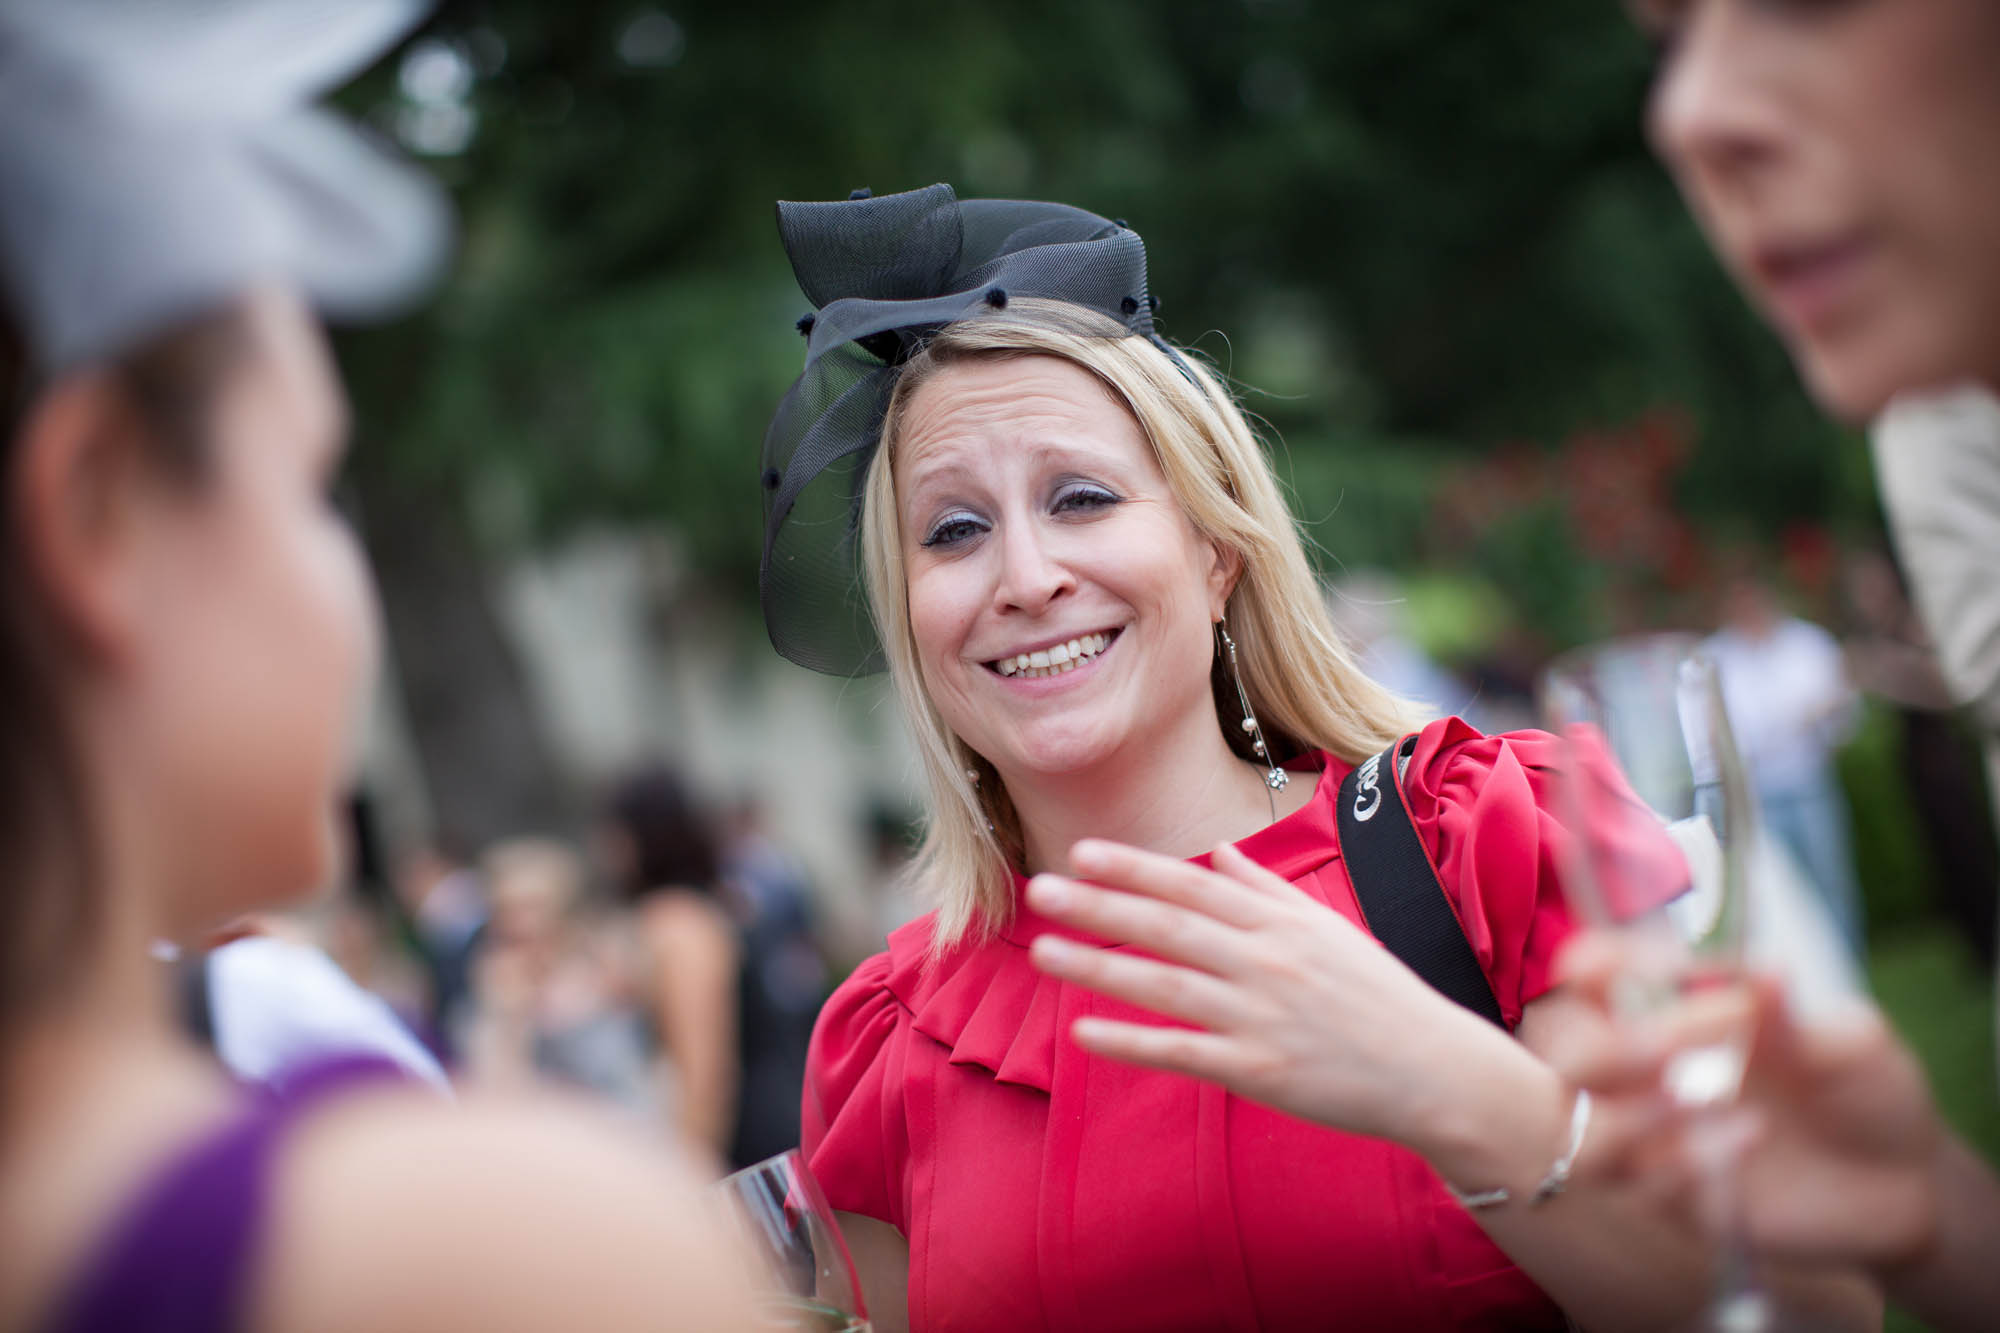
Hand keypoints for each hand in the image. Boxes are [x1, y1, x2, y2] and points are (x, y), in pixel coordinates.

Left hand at [1024, 838, 1519, 1153]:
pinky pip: (1183, 1052)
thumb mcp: (1327, 928)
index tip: (1082, 851)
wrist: (1436, 1069)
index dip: (1135, 867)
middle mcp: (1266, 961)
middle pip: (1169, 926)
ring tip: (1042, 952)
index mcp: (1281, 924)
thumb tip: (1215, 851)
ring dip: (1099, 966)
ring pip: (1165, 984)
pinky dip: (1132, 1042)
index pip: (1192, 887)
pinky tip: (1084, 1032)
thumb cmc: (1379, 996)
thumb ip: (1265, 889)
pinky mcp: (1260, 1070)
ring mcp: (1260, 1016)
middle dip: (1100, 905)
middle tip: (1039, 888)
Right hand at [1551, 929, 1944, 1269]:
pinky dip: (1679, 1162)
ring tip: (1700, 1100)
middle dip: (1612, 1047)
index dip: (1591, 969)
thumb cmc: (1868, 1089)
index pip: (1596, 983)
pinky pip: (1638, 1186)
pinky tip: (1749, 1138)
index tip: (1618, 965)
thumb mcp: (1850, 1041)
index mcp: (1677, 1013)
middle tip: (1686, 1041)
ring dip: (1628, 1112)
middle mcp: (1651, 1074)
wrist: (1907, 1182)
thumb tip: (1767, 970)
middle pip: (1569, 1058)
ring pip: (1580, 1129)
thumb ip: (1796, 1016)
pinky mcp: (1679, 1199)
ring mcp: (1659, 1140)